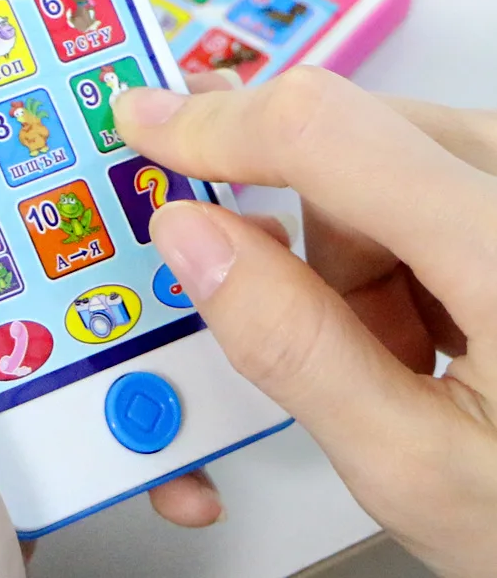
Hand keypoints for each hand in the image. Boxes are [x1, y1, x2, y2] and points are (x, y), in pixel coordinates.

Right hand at [113, 67, 496, 577]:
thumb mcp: (413, 466)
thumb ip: (289, 346)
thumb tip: (192, 240)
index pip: (322, 132)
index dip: (215, 124)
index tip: (143, 124)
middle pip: (349, 149)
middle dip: (308, 241)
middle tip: (336, 336)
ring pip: (380, 167)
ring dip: (360, 256)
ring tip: (413, 355)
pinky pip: (420, 181)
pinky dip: (401, 249)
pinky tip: (445, 326)